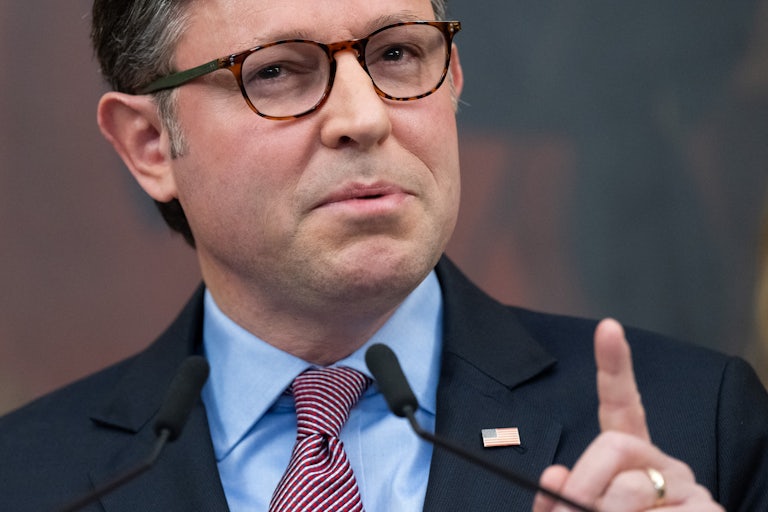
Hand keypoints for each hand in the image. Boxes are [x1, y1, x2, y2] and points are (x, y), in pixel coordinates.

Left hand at [532, 319, 722, 511]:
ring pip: (632, 491)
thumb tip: (556, 476)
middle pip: (614, 448)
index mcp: (631, 460)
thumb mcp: (582, 510)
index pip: (622, 405)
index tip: (607, 328)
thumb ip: (564, 496)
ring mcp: (691, 490)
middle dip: (584, 485)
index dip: (615, 365)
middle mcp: (664, 465)